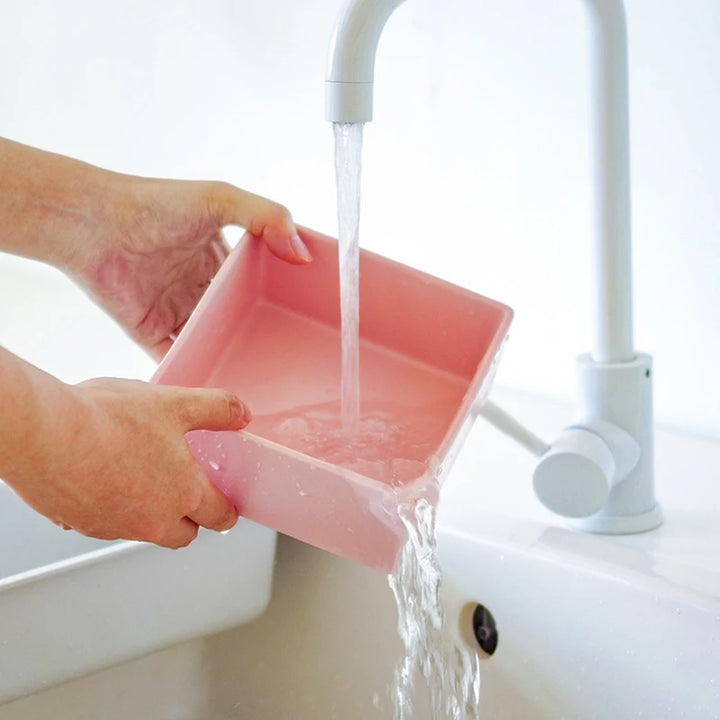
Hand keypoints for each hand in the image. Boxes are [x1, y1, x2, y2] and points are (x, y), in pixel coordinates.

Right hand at [4, 371, 249, 547]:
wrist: (44, 434)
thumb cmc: (107, 420)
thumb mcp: (175, 403)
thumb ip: (215, 409)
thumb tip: (241, 413)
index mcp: (184, 493)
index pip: (219, 517)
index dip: (227, 511)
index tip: (226, 507)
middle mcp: (152, 520)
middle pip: (183, 535)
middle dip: (191, 519)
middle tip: (188, 496)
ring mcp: (115, 526)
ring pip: (143, 530)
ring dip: (149, 513)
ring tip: (141, 478)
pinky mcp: (80, 524)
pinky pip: (105, 523)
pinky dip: (111, 507)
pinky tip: (102, 476)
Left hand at [72, 177, 311, 359]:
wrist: (91, 224)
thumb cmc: (154, 204)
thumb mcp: (219, 198)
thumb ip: (266, 217)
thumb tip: (302, 254)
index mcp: (217, 257)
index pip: (255, 283)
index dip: (277, 297)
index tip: (305, 318)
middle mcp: (198, 286)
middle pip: (235, 316)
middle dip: (258, 333)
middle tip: (292, 357)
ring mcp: (174, 311)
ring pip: (210, 341)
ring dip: (230, 356)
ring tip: (264, 381)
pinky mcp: (150, 332)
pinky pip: (177, 359)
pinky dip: (193, 373)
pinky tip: (218, 389)